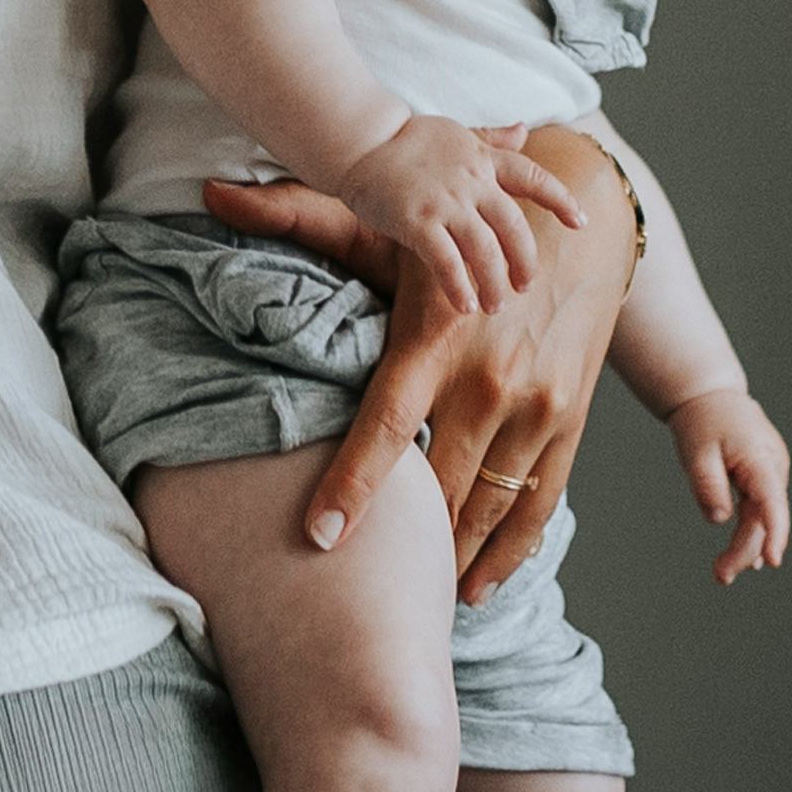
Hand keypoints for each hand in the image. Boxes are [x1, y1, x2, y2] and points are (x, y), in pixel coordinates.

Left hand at [218, 128, 627, 597]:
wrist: (580, 223)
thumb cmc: (461, 231)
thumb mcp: (388, 227)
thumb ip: (298, 217)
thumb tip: (212, 191)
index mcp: (438, 337)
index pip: (387, 423)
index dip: (353, 482)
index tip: (320, 537)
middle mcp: (490, 380)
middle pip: (438, 485)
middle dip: (405, 543)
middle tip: (358, 591)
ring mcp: (537, 408)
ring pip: (486, 507)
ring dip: (450, 559)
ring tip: (413, 600)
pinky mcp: (570, 423)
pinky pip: (537, 507)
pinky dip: (507, 555)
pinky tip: (474, 586)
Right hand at [318, 112, 577, 324]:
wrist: (361, 140)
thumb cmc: (407, 140)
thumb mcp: (457, 133)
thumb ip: (492, 138)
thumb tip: (524, 128)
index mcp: (483, 159)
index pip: (532, 176)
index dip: (560, 199)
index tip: (581, 222)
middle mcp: (471, 180)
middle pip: (513, 226)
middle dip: (524, 260)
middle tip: (523, 285)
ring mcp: (445, 202)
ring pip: (484, 250)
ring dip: (493, 282)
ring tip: (494, 305)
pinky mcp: (417, 221)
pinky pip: (446, 261)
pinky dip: (458, 286)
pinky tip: (464, 305)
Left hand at [670, 386, 791, 583]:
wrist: (711, 397)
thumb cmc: (703, 423)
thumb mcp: (697, 453)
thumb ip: (708, 486)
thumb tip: (719, 520)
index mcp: (760, 458)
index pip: (772, 501)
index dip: (775, 532)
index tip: (772, 560)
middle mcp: (773, 468)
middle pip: (764, 518)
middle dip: (745, 550)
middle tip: (720, 577)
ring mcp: (771, 472)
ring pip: (763, 517)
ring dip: (747, 546)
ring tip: (723, 573)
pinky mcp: (764, 477)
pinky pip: (761, 509)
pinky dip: (752, 531)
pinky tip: (749, 559)